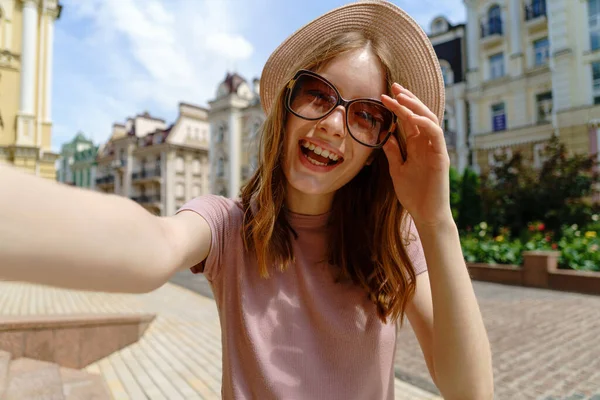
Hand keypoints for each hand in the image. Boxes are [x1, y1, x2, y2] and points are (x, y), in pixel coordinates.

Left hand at [381, 83, 452, 227]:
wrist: (425, 213)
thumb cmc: (413, 194)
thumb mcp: (397, 169)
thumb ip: (393, 152)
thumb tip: (386, 135)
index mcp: (417, 146)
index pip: (408, 121)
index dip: (398, 107)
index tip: (384, 96)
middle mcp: (427, 144)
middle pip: (419, 115)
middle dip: (407, 99)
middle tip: (393, 86)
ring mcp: (435, 148)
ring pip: (429, 119)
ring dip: (415, 106)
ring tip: (401, 96)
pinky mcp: (441, 156)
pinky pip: (436, 133)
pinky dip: (425, 123)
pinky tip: (412, 116)